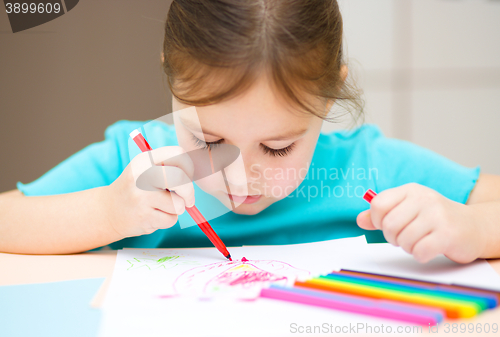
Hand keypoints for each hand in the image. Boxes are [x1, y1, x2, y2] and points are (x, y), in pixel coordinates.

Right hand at [103, 146, 194, 237]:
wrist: (108, 211)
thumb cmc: (137, 189)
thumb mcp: (146, 169)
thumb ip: (170, 167)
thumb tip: (197, 176)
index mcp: (145, 160)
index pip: (178, 153)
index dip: (188, 167)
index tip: (186, 176)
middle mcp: (142, 175)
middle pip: (180, 178)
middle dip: (189, 191)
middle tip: (188, 199)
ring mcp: (141, 197)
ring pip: (179, 204)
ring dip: (176, 209)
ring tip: (162, 207)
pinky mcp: (144, 217)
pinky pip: (171, 219)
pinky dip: (167, 220)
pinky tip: (154, 216)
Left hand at [357, 183, 484, 263]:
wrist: (474, 227)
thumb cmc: (435, 219)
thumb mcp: (408, 209)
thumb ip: (383, 214)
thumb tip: (360, 219)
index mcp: (410, 190)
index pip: (378, 204)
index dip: (377, 220)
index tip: (387, 225)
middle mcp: (423, 199)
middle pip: (388, 224)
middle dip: (393, 237)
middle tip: (405, 237)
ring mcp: (437, 216)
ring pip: (403, 240)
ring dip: (408, 247)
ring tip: (419, 241)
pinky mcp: (448, 234)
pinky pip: (419, 251)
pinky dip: (420, 255)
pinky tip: (429, 249)